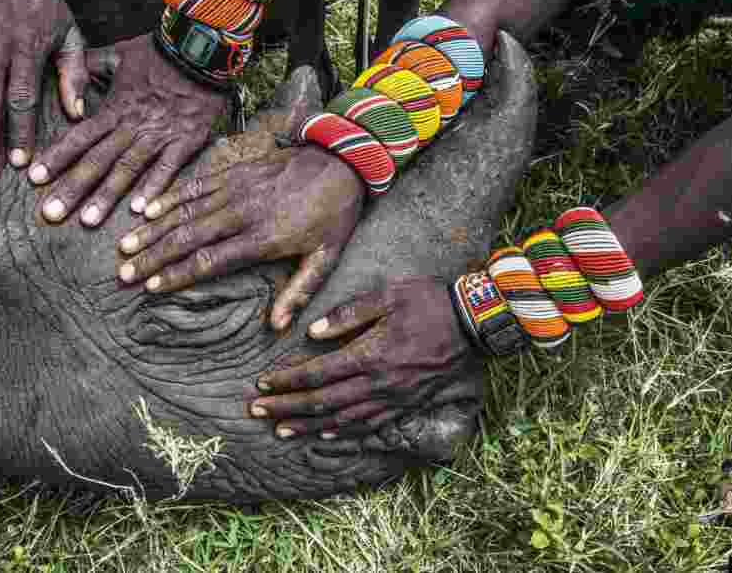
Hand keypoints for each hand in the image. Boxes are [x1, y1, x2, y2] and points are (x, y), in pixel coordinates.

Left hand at [29, 33, 228, 226]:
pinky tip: (141, 212)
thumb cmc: (160, 51)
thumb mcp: (119, 53)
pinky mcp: (185, 141)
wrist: (202, 48)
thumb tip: (64, 77)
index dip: (56, 158)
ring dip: (106, 196)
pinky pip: (168, 169)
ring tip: (87, 221)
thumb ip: (90, 66)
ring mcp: (159, 136)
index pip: (78, 137)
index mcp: (114, 108)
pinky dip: (154, 188)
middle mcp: (131, 126)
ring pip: (127, 169)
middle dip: (72, 188)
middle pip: (96, 160)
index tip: (34, 179)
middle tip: (50, 214)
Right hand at [117, 145, 364, 328]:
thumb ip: (298, 292)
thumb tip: (277, 327)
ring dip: (152, 229)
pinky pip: (195, 185)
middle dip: (153, 256)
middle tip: (124, 273)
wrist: (342, 162)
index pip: (210, 260)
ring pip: (184, 211)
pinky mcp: (234, 172)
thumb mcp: (326, 258)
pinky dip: (169, 197)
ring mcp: (235, 189)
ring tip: (125, 246)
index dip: (178, 274)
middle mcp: (242, 212)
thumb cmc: (333, 215)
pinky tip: (146, 209)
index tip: (152, 286)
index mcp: (263, 237)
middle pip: (187, 237)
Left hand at [250, 277, 475, 439]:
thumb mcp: (388, 295)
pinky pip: (370, 426)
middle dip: (286, 408)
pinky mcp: (407, 404)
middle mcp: (379, 384)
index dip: (286, 381)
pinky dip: (344, 433)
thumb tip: (312, 333)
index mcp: (370, 355)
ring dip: (308, 426)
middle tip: (257, 412)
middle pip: (322, 403)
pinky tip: (325, 436)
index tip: (262, 383)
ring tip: (281, 431)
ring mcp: (394, 399)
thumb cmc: (429, 302)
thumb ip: (349, 314)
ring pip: (342, 420)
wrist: (474, 324)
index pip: (317, 374)